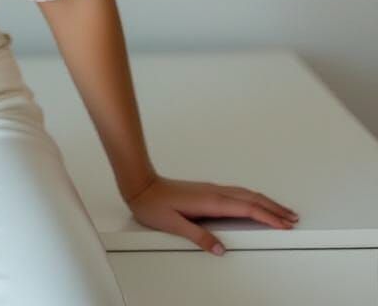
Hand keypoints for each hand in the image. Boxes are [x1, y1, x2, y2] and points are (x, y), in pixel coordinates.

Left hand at [122, 172, 298, 255]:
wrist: (141, 185)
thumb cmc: (154, 204)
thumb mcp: (174, 224)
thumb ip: (198, 236)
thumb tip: (220, 249)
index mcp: (210, 201)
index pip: (246, 208)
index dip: (268, 217)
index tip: (285, 224)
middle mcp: (213, 192)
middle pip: (251, 198)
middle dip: (274, 208)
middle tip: (293, 218)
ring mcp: (211, 190)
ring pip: (245, 194)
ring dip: (265, 202)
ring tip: (281, 211)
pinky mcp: (207, 191)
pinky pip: (237, 193)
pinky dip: (252, 199)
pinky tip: (253, 203)